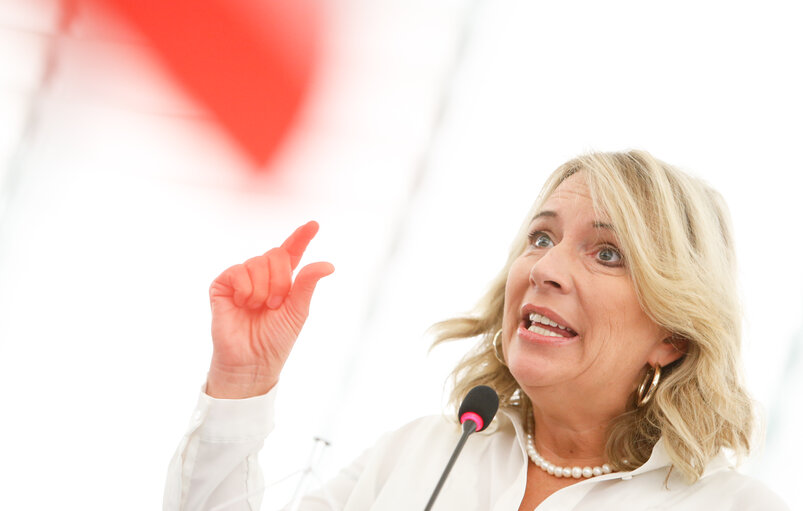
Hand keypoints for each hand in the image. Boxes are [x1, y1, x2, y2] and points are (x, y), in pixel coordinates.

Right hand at [206, 221, 333, 397]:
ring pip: (257, 262)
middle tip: (275, 305)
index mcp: (282, 280)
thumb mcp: (298, 310)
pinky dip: (246, 289)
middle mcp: (261, 275)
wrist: (252, 360)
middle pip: (276, 255)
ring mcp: (241, 278)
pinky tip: (243, 304)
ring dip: (263, 289)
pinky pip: (238, 271)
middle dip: (281, 281)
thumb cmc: (275, 339)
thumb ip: (307, 283)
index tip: (314, 224)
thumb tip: (328, 264)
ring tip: (258, 309)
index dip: (301, 237)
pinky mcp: (222, 285)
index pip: (291, 252)